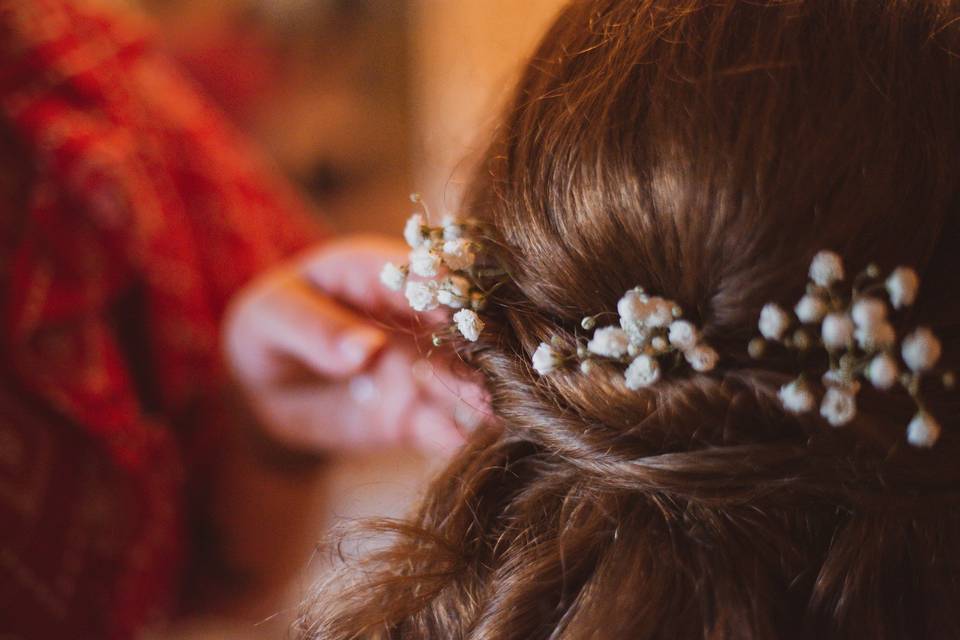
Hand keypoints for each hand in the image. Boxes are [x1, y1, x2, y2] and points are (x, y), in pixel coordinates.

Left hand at [222, 235, 486, 452]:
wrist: (262, 391)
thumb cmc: (267, 332)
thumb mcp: (271, 319)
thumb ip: (313, 329)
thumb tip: (363, 348)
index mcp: (378, 272)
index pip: (422, 276)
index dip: (443, 292)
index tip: (460, 315)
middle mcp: (413, 318)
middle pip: (459, 330)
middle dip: (485, 349)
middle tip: (509, 370)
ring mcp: (420, 368)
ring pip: (463, 380)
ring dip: (488, 396)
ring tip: (512, 413)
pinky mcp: (415, 415)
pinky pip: (446, 427)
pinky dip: (468, 438)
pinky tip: (491, 448)